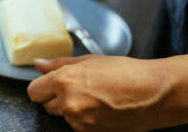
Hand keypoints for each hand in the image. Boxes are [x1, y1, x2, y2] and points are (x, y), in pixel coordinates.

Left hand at [28, 55, 169, 131]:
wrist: (153, 94)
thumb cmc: (125, 72)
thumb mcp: (89, 61)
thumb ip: (58, 64)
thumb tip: (38, 64)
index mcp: (64, 80)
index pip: (34, 91)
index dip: (42, 87)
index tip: (50, 85)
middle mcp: (68, 103)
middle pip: (46, 105)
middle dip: (57, 98)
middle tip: (78, 89)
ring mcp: (79, 122)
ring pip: (63, 117)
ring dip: (72, 110)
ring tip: (94, 98)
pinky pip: (77, 127)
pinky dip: (85, 120)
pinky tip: (101, 109)